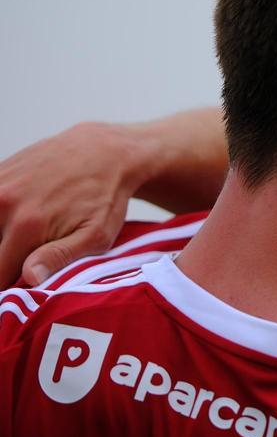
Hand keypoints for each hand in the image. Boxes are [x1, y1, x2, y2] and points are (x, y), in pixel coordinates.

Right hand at [0, 122, 143, 286]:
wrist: (104, 151)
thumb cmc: (105, 198)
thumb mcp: (95, 234)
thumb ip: (59, 257)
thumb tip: (28, 277)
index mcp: (27, 226)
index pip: (0, 272)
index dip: (11, 284)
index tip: (24, 285)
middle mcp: (4, 203)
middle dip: (7, 258)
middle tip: (32, 254)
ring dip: (4, 236)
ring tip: (28, 235)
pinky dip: (2, 215)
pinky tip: (23, 214)